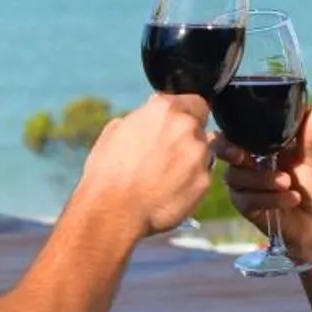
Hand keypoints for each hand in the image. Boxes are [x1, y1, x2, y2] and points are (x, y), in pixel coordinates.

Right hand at [77, 92, 214, 236]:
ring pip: (203, 151)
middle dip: (187, 137)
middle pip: (199, 127)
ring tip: (165, 175)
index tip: (176, 126)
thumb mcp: (116, 131)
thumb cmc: (108, 171)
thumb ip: (142, 117)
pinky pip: (202, 176)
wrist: (114, 210)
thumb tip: (151, 111)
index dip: (186, 114)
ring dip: (190, 159)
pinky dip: (190, 182)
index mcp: (164, 109)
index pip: (194, 102)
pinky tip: (169, 190)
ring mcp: (198, 155)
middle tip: (166, 154)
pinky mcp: (204, 182)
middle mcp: (186, 127)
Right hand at [214, 102, 311, 255]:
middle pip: (222, 150)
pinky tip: (290, 198)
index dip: (229, 132)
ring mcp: (243, 185)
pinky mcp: (245, 206)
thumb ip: (311, 135)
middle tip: (244, 157)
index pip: (235, 131)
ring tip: (287, 184)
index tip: (240, 138)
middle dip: (228, 151)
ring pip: (236, 177)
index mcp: (259, 145)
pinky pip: (247, 199)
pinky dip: (270, 198)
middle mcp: (246, 162)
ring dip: (262, 180)